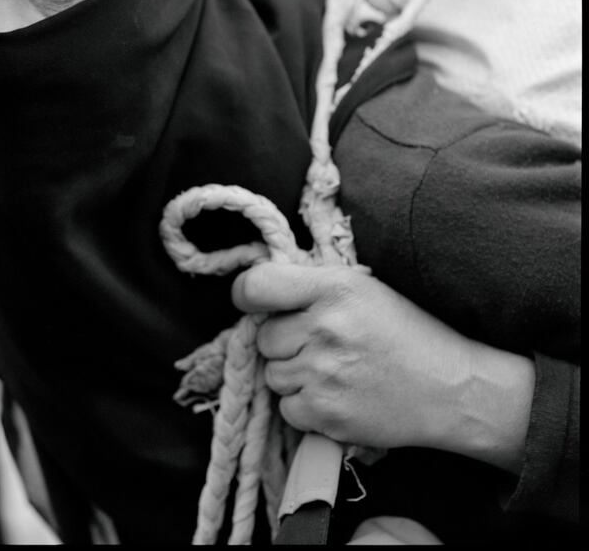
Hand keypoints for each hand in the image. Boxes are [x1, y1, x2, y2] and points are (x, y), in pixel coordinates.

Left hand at [232, 262, 533, 471]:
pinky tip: (337, 396)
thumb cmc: (406, 331)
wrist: (452, 390)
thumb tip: (258, 290)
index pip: (256, 286)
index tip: (253, 302)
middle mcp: (324, 328)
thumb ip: (311, 286)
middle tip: (318, 344)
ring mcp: (323, 374)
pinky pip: (287, 409)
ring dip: (293, 375)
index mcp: (333, 288)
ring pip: (272, 375)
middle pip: (263, 337)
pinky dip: (305, 407)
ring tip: (333, 371)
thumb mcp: (362, 288)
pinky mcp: (325, 414)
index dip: (247, 295)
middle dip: (283, 341)